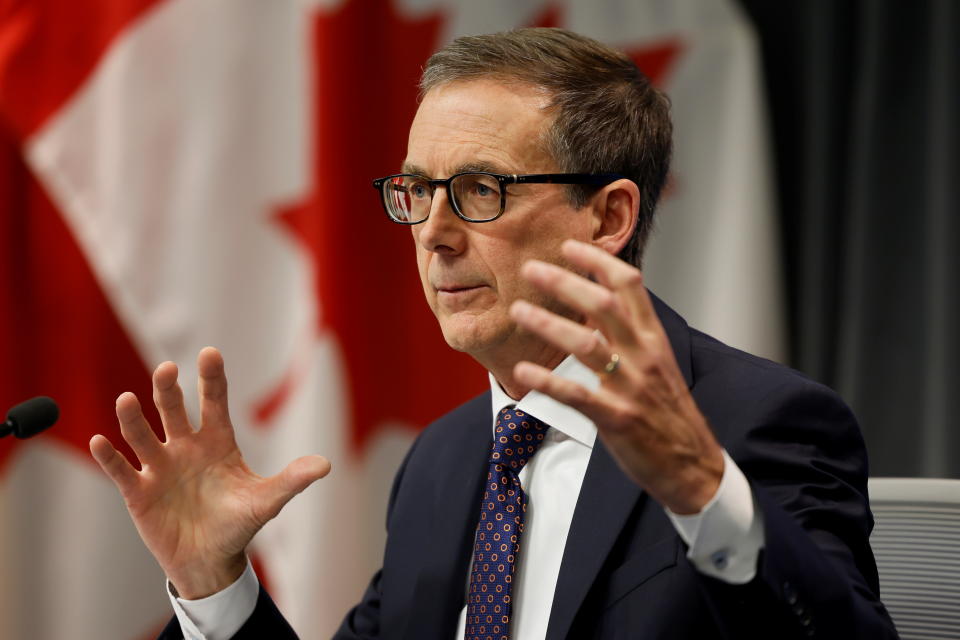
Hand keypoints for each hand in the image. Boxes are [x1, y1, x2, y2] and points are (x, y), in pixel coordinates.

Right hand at [89, 347, 330, 598]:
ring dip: (134, 418)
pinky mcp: (139, 492)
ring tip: (128, 400)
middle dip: (169, 390)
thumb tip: (326, 464)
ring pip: (143, 435)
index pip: (214, 401)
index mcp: (217, 442)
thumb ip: (293, 480)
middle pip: (173, 410)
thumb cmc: (239, 524)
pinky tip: (100, 441)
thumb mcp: (267, 501)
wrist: (211, 560)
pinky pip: (122, 470)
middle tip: (167, 370)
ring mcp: (160, 467)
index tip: (210, 353)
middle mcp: (185, 447)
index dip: (211, 378)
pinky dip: (110, 457)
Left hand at [509, 240, 722, 513]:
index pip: (629, 285)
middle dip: (565, 282)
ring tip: (518, 310)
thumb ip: (630, 335)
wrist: (694, 466)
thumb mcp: (657, 366)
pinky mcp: (616, 418)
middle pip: (603, 305)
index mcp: (653, 339)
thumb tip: (595, 306)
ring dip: (548, 323)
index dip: (598, 261)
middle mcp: (643, 356)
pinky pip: (576, 394)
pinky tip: (522, 370)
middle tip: (532, 268)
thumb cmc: (669, 414)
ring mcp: (630, 387)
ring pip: (585, 344)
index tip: (568, 246)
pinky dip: (548, 380)